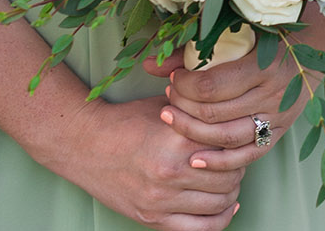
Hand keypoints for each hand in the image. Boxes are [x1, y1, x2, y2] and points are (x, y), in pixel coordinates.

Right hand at [51, 95, 243, 229]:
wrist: (83, 143)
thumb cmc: (128, 120)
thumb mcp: (168, 106)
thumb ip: (200, 113)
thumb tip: (236, 113)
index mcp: (179, 140)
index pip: (231, 147)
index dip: (241, 142)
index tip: (238, 138)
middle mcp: (172, 171)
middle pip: (231, 176)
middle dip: (238, 168)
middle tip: (234, 160)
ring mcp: (161, 199)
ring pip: (221, 202)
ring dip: (231, 192)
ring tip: (226, 180)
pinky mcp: (151, 219)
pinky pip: (201, 229)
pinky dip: (220, 219)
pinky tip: (224, 207)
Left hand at [156, 4, 324, 170]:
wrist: (316, 46)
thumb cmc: (271, 34)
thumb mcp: (236, 32)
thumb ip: (192, 49)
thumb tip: (150, 65)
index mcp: (263, 65)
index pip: (209, 87)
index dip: (182, 86)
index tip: (173, 78)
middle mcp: (272, 93)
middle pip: (213, 114)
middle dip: (182, 107)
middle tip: (168, 98)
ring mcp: (278, 116)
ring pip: (226, 137)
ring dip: (192, 132)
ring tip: (172, 121)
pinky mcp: (280, 131)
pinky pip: (247, 155)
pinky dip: (219, 161)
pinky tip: (195, 159)